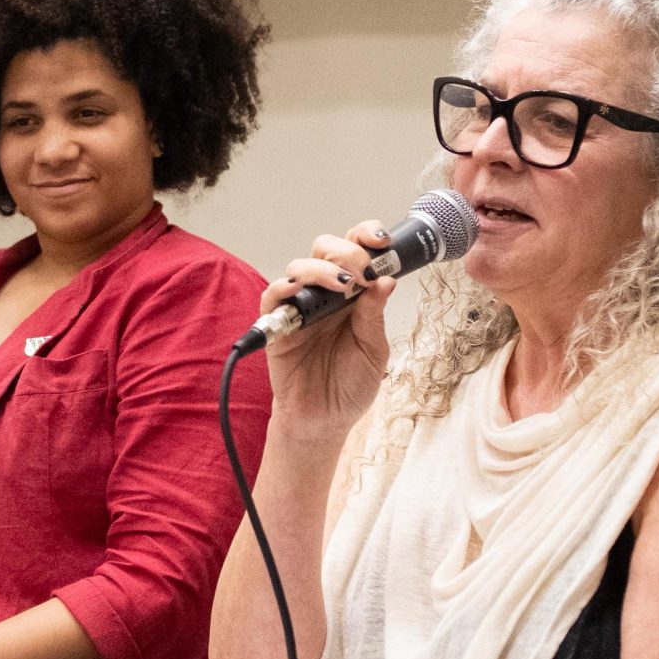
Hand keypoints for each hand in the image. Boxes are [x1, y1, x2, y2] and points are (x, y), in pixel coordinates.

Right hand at [260, 223, 397, 435]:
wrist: (325, 421)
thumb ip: (375, 315)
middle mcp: (325, 295)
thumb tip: (385, 279)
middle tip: (362, 272)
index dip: (366, 237)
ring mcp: (300, 307)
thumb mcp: (374, 351)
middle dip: (346, 251)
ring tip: (343, 286)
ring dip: (322, 269)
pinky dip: (283, 287)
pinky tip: (299, 289)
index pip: (357, 252)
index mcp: (352, 296)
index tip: (382, 241)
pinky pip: (273, 296)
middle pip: (326, 250)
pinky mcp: (277, 325)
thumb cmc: (349, 386)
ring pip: (300, 267)